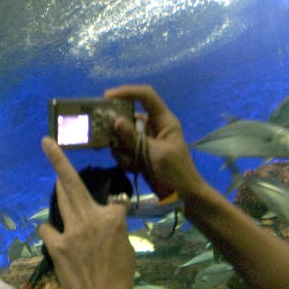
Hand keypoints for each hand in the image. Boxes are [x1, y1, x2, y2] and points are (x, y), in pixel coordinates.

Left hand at [38, 138, 134, 288]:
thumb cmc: (120, 278)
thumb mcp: (128, 248)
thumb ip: (116, 229)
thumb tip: (110, 221)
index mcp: (113, 218)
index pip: (114, 201)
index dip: (114, 205)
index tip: (114, 205)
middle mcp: (90, 218)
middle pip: (73, 184)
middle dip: (58, 161)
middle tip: (48, 144)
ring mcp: (71, 230)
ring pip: (61, 200)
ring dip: (59, 188)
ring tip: (57, 179)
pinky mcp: (56, 245)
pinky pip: (48, 229)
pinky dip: (50, 231)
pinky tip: (52, 236)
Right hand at [103, 84, 205, 201]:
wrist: (184, 196)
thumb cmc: (177, 173)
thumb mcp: (156, 154)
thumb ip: (135, 138)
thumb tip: (116, 121)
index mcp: (164, 120)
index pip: (145, 96)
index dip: (127, 92)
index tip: (106, 97)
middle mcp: (152, 127)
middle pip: (128, 117)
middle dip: (117, 129)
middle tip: (104, 136)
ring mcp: (145, 141)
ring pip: (122, 136)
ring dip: (122, 149)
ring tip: (131, 162)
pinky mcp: (139, 153)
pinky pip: (123, 150)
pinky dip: (124, 159)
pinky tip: (134, 168)